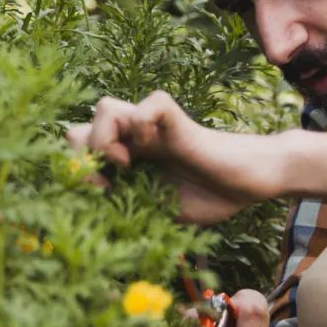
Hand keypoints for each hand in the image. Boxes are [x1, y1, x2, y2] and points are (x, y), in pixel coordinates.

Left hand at [65, 91, 288, 224]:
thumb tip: (93, 223)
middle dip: (82, 159)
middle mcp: (132, 140)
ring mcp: (153, 127)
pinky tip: (149, 148)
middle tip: (106, 182)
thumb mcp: (159, 214)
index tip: (99, 198)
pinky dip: (142, 122)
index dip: (78, 176)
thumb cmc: (209, 197)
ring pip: (104, 107)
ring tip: (124, 164)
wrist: (249, 184)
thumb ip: (129, 213)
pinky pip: (148, 103)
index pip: (77, 155)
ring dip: (104, 139)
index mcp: (125, 161)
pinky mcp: (177, 120)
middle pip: (78, 128)